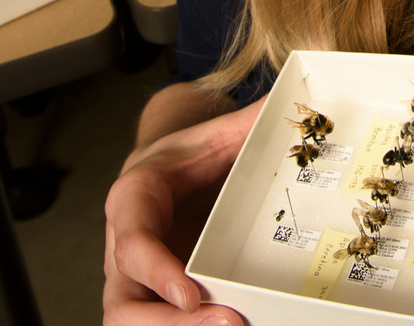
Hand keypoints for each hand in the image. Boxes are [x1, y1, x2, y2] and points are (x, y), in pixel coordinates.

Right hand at [103, 98, 264, 325]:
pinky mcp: (152, 302)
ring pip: (131, 324)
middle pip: (122, 304)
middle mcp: (123, 250)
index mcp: (133, 200)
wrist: (166, 174)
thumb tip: (290, 109)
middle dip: (168, 324)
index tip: (191, 292)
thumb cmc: (184, 159)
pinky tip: (238, 322)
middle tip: (230, 321)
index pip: (133, 241)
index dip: (157, 271)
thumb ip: (246, 125)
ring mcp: (134, 283)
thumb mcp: (211, 136)